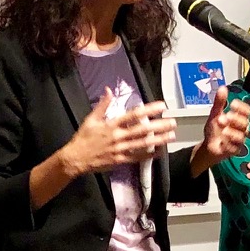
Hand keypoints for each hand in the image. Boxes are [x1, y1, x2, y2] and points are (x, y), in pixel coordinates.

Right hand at [58, 96, 175, 178]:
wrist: (75, 158)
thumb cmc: (83, 138)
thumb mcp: (90, 119)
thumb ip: (102, 105)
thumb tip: (109, 90)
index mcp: (112, 124)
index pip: (134, 115)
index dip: (149, 110)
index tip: (161, 106)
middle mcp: (118, 136)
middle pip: (143, 130)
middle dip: (159, 125)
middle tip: (173, 122)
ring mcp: (120, 149)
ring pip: (143, 144)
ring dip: (159, 139)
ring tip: (171, 135)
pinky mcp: (120, 160)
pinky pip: (137, 157)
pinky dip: (149, 155)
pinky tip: (159, 152)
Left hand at [194, 98, 249, 173]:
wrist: (208, 146)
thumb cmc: (214, 130)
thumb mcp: (215, 114)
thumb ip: (219, 102)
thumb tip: (222, 88)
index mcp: (238, 118)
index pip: (246, 111)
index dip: (241, 107)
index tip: (232, 104)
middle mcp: (241, 129)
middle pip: (245, 123)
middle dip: (236, 119)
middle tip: (225, 117)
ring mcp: (239, 140)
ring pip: (241, 136)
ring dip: (232, 132)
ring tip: (223, 130)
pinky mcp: (235, 150)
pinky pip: (235, 147)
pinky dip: (228, 144)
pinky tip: (222, 142)